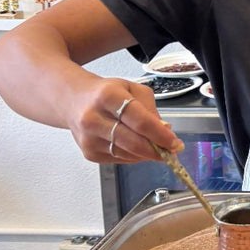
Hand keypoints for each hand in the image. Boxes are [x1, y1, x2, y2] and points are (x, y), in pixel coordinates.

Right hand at [66, 77, 182, 163]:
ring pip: (128, 154)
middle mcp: (94, 118)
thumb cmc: (106, 93)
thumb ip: (150, 108)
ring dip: (147, 154)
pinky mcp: (88, 152)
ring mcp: (89, 138)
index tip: (175, 143)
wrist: (74, 100)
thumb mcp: (132, 89)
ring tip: (156, 147)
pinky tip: (136, 147)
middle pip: (133, 142)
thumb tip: (164, 131)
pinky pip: (119, 160)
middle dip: (157, 150)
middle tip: (172, 151)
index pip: (140, 120)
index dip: (160, 135)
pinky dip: (133, 156)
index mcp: (108, 96)